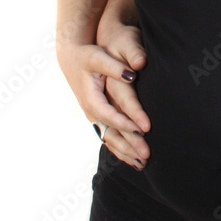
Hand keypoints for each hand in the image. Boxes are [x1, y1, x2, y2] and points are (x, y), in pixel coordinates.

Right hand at [56, 28, 149, 169]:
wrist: (72, 57)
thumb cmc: (88, 55)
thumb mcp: (99, 57)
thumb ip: (115, 67)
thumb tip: (132, 73)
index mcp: (91, 99)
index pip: (110, 115)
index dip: (126, 122)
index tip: (144, 129)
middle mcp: (92, 112)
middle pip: (111, 133)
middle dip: (129, 145)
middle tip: (147, 155)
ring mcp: (95, 117)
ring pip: (111, 139)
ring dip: (126, 152)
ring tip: (143, 164)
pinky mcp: (99, 117)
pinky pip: (110, 137)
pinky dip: (121, 149)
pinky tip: (133, 159)